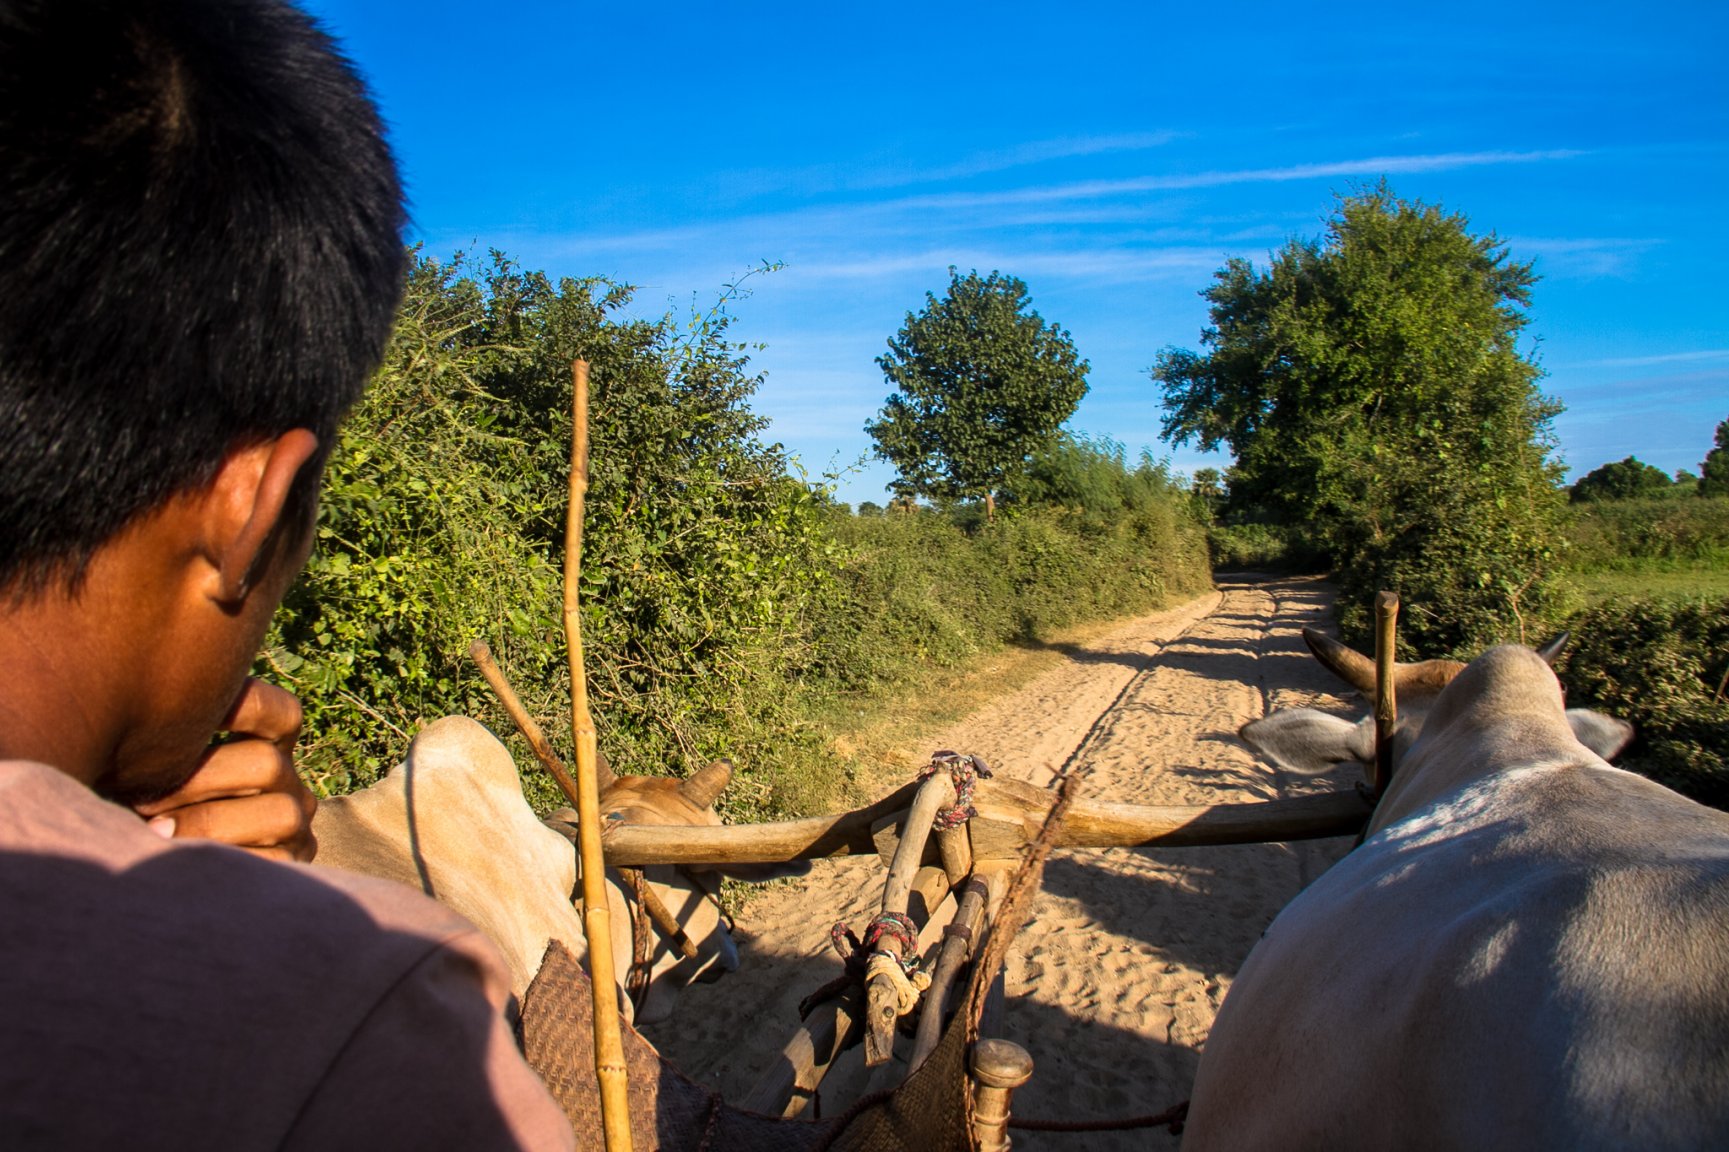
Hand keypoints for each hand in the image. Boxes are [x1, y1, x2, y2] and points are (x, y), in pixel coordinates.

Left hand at [133, 678, 317, 862]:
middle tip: (140, 794)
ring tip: (153, 834)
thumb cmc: (139, 813)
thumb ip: (167, 742)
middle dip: (197, 779)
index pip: (281, 714)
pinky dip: (225, 861)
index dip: (242, 707)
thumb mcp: (150, 771)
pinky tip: (179, 862)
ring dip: (209, 822)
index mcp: (264, 749)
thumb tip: (152, 705)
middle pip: (266, 763)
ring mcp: (295, 829)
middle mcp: (288, 785)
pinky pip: (277, 863)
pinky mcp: (291, 869)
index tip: (177, 716)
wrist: (145, 878)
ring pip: (278, 812)